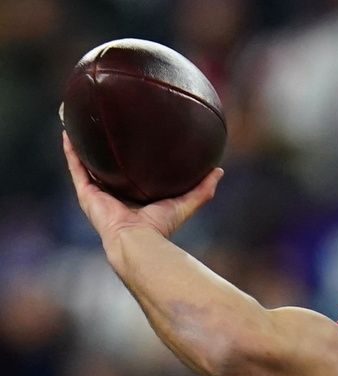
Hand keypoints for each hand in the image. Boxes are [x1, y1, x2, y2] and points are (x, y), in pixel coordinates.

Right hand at [62, 130, 222, 246]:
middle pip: (107, 168)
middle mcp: (114, 195)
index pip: (132, 176)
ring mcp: (98, 194)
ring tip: (81, 123)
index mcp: (135, 198)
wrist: (137, 241)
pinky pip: (76, 167)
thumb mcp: (186, 203)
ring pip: (87, 165)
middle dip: (105, 151)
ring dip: (83, 146)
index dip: (132, 160)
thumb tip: (219, 170)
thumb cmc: (161, 227)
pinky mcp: (86, 194)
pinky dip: (71, 150)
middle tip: (106, 127)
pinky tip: (68, 131)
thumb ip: (203, 189)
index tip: (135, 140)